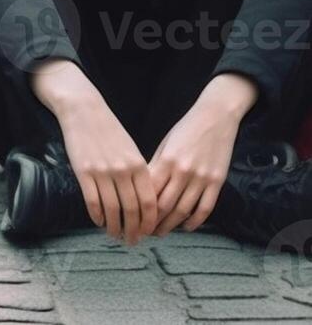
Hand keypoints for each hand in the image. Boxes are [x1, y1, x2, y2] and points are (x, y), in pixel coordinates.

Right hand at [32, 60, 157, 243]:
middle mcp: (123, 171)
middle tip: (132, 241)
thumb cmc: (109, 130)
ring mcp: (103, 172)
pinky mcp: (84, 172)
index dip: (150, 222)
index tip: (148, 232)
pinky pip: (93, 201)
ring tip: (115, 235)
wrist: (84, 111)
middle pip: (133, 210)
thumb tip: (143, 199)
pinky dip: (97, 216)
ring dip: (115, 227)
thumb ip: (138, 172)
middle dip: (134, 230)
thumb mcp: (130, 149)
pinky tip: (98, 221)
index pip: (150, 202)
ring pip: (113, 210)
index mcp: (138, 165)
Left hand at [148, 73, 256, 235]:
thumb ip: (155, 166)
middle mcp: (183, 171)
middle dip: (152, 222)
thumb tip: (142, 187)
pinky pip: (205, 207)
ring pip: (184, 210)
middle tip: (142, 232)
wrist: (215, 117)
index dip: (139, 208)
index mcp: (166, 161)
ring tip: (160, 232)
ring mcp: (202, 178)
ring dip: (171, 225)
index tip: (131, 218)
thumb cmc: (185, 129)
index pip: (149, 191)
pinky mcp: (217, 182)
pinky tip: (186, 227)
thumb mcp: (165, 144)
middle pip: (165, 206)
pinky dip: (195, 221)